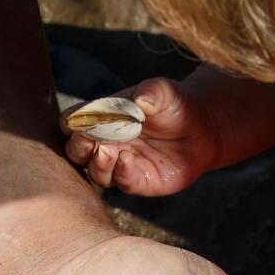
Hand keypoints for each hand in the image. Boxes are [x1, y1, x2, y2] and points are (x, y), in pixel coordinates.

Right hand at [62, 77, 222, 195]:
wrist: (204, 128)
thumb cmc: (177, 105)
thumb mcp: (165, 92)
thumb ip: (151, 92)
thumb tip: (140, 99)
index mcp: (104, 118)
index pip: (75, 122)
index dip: (71, 123)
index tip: (73, 121)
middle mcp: (107, 143)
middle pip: (77, 151)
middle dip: (78, 146)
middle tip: (87, 139)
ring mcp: (121, 164)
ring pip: (95, 171)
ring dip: (96, 163)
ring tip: (105, 151)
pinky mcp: (138, 181)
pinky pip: (121, 182)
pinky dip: (121, 173)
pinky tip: (128, 160)